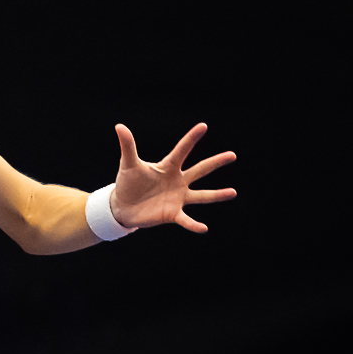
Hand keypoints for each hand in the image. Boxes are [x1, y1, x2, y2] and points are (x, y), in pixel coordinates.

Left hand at [110, 123, 236, 232]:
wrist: (121, 206)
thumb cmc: (128, 183)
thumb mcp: (128, 164)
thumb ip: (128, 145)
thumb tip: (119, 126)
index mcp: (168, 167)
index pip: (182, 150)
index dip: (191, 139)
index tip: (203, 126)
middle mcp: (178, 181)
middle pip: (200, 170)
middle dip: (215, 162)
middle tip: (232, 155)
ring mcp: (178, 197)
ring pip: (201, 195)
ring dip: (217, 195)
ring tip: (233, 192)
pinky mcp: (172, 213)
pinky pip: (186, 219)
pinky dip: (194, 224)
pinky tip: (203, 228)